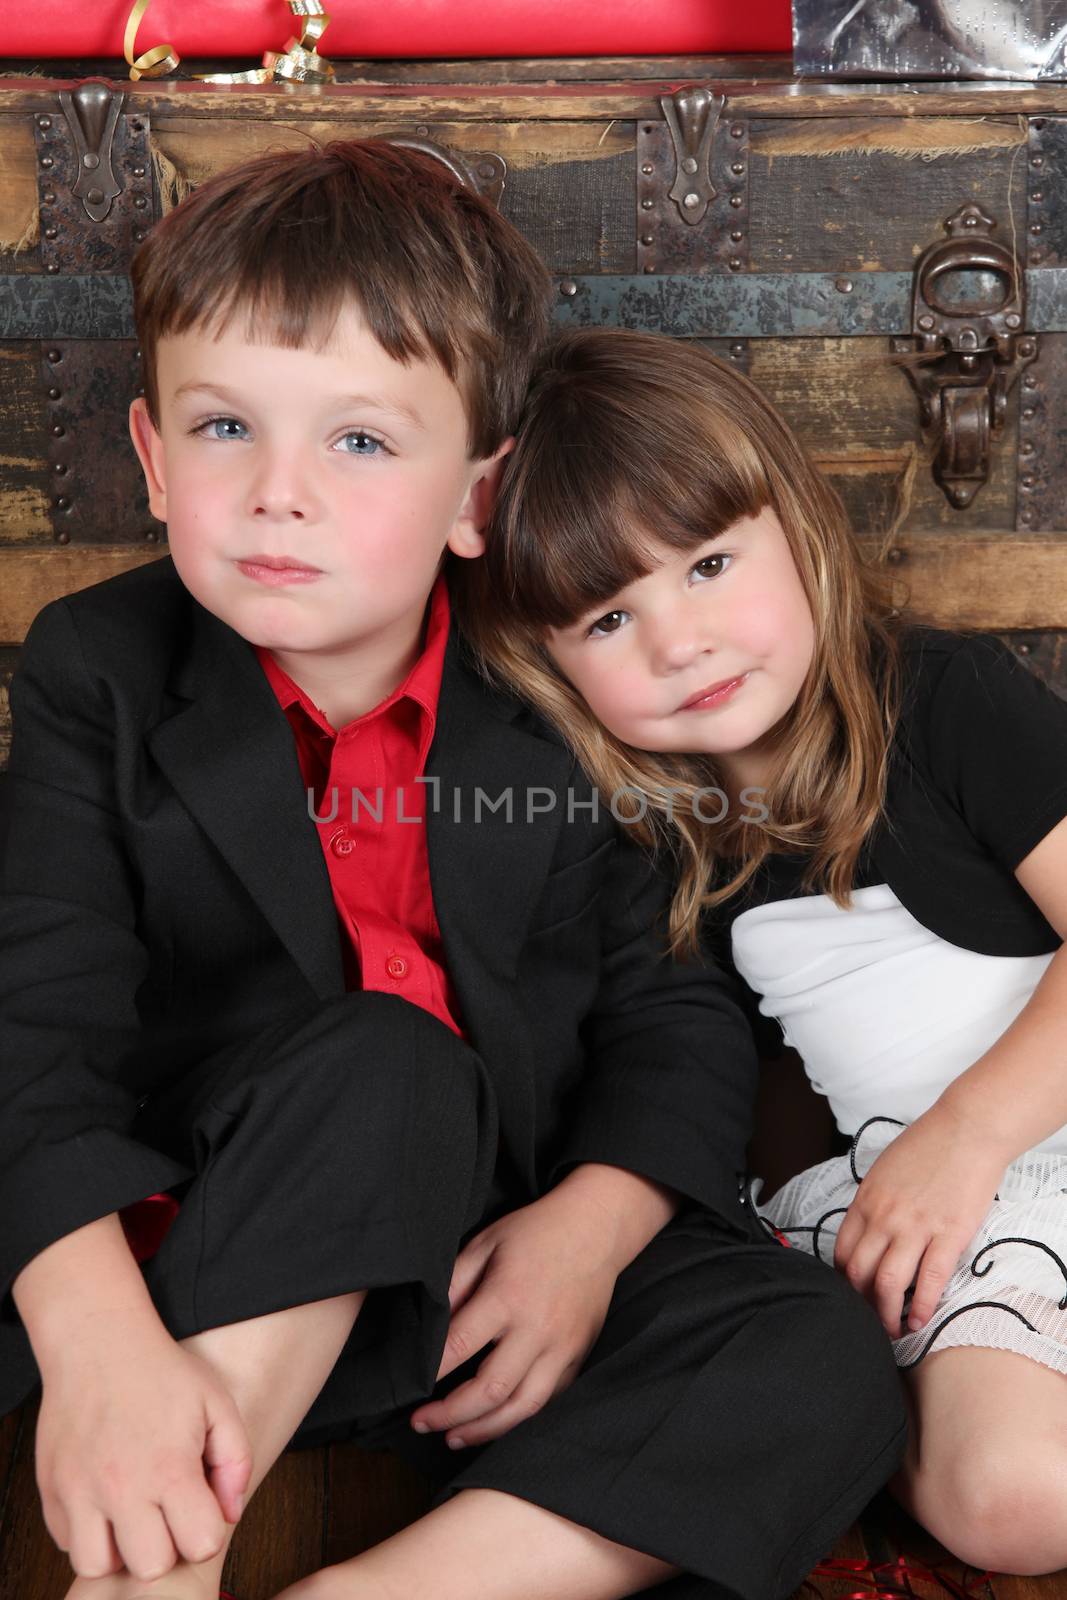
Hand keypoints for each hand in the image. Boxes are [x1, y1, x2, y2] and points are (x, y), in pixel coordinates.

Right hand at [34, 1321, 251, 1581]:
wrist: (98, 1342)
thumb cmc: (162, 1372)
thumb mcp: (216, 1403)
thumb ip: (235, 1460)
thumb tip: (229, 1514)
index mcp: (169, 1468)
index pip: (199, 1545)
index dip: (204, 1530)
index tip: (197, 1505)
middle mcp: (120, 1487)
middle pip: (149, 1566)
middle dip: (163, 1546)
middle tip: (163, 1510)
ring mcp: (79, 1492)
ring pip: (97, 1565)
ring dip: (118, 1549)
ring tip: (130, 1513)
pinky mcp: (51, 1491)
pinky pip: (67, 1541)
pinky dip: (86, 1531)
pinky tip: (103, 1499)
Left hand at [408, 1187, 621, 1448]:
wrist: (596, 1227)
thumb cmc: (535, 1232)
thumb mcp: (486, 1243)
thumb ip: (455, 1283)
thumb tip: (431, 1326)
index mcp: (507, 1296)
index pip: (459, 1347)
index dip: (430, 1373)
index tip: (410, 1388)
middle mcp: (537, 1328)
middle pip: (490, 1390)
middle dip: (451, 1414)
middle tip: (421, 1422)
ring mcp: (563, 1347)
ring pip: (522, 1407)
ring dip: (484, 1429)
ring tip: (454, 1437)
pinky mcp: (578, 1355)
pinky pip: (547, 1398)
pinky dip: (518, 1416)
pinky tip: (495, 1419)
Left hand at [833, 1107, 1007, 1339]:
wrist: (967, 1129)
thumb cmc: (928, 1145)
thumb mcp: (884, 1170)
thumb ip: (873, 1201)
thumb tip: (866, 1229)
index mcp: (866, 1200)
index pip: (841, 1250)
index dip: (842, 1279)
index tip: (848, 1294)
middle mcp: (885, 1217)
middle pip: (859, 1272)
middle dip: (858, 1303)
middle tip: (865, 1320)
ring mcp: (916, 1227)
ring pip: (890, 1283)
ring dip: (886, 1314)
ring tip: (890, 1331)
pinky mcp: (949, 1235)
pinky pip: (930, 1280)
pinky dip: (922, 1306)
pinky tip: (918, 1321)